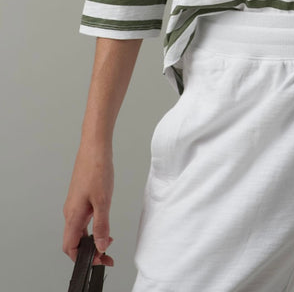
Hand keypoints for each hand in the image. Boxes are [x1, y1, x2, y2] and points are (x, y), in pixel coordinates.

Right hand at [62, 143, 114, 267]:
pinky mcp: (80, 197)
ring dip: (92, 240)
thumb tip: (101, 246)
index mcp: (73, 215)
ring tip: (108, 243)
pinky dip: (93, 227)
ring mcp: (74, 205)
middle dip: (89, 252)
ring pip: (79, 230)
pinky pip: (83, 219)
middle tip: (107, 256)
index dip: (83, 259)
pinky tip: (104, 225)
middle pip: (74, 242)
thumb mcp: (103, 200)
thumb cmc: (97, 169)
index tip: (99, 261)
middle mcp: (70, 212)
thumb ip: (102, 226)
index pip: (70, 248)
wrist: (94, 147)